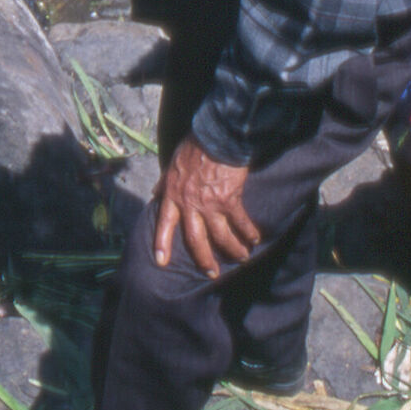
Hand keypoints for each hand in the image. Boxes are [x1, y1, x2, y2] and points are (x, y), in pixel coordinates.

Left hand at [154, 136, 259, 276]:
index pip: (164, 223)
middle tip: (211, 272)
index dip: (162, 243)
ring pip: (221, 237)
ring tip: (241, 257)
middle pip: (195, 239)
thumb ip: (164, 182)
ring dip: (233, 250)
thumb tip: (155, 194)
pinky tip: (255, 239)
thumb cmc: (194, 147)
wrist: (216, 137)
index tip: (161, 262)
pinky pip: (240, 223)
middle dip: (204, 259)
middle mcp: (190, 204)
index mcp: (173, 194)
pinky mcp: (229, 201)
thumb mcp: (172, 164)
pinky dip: (249, 233)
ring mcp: (210, 204)